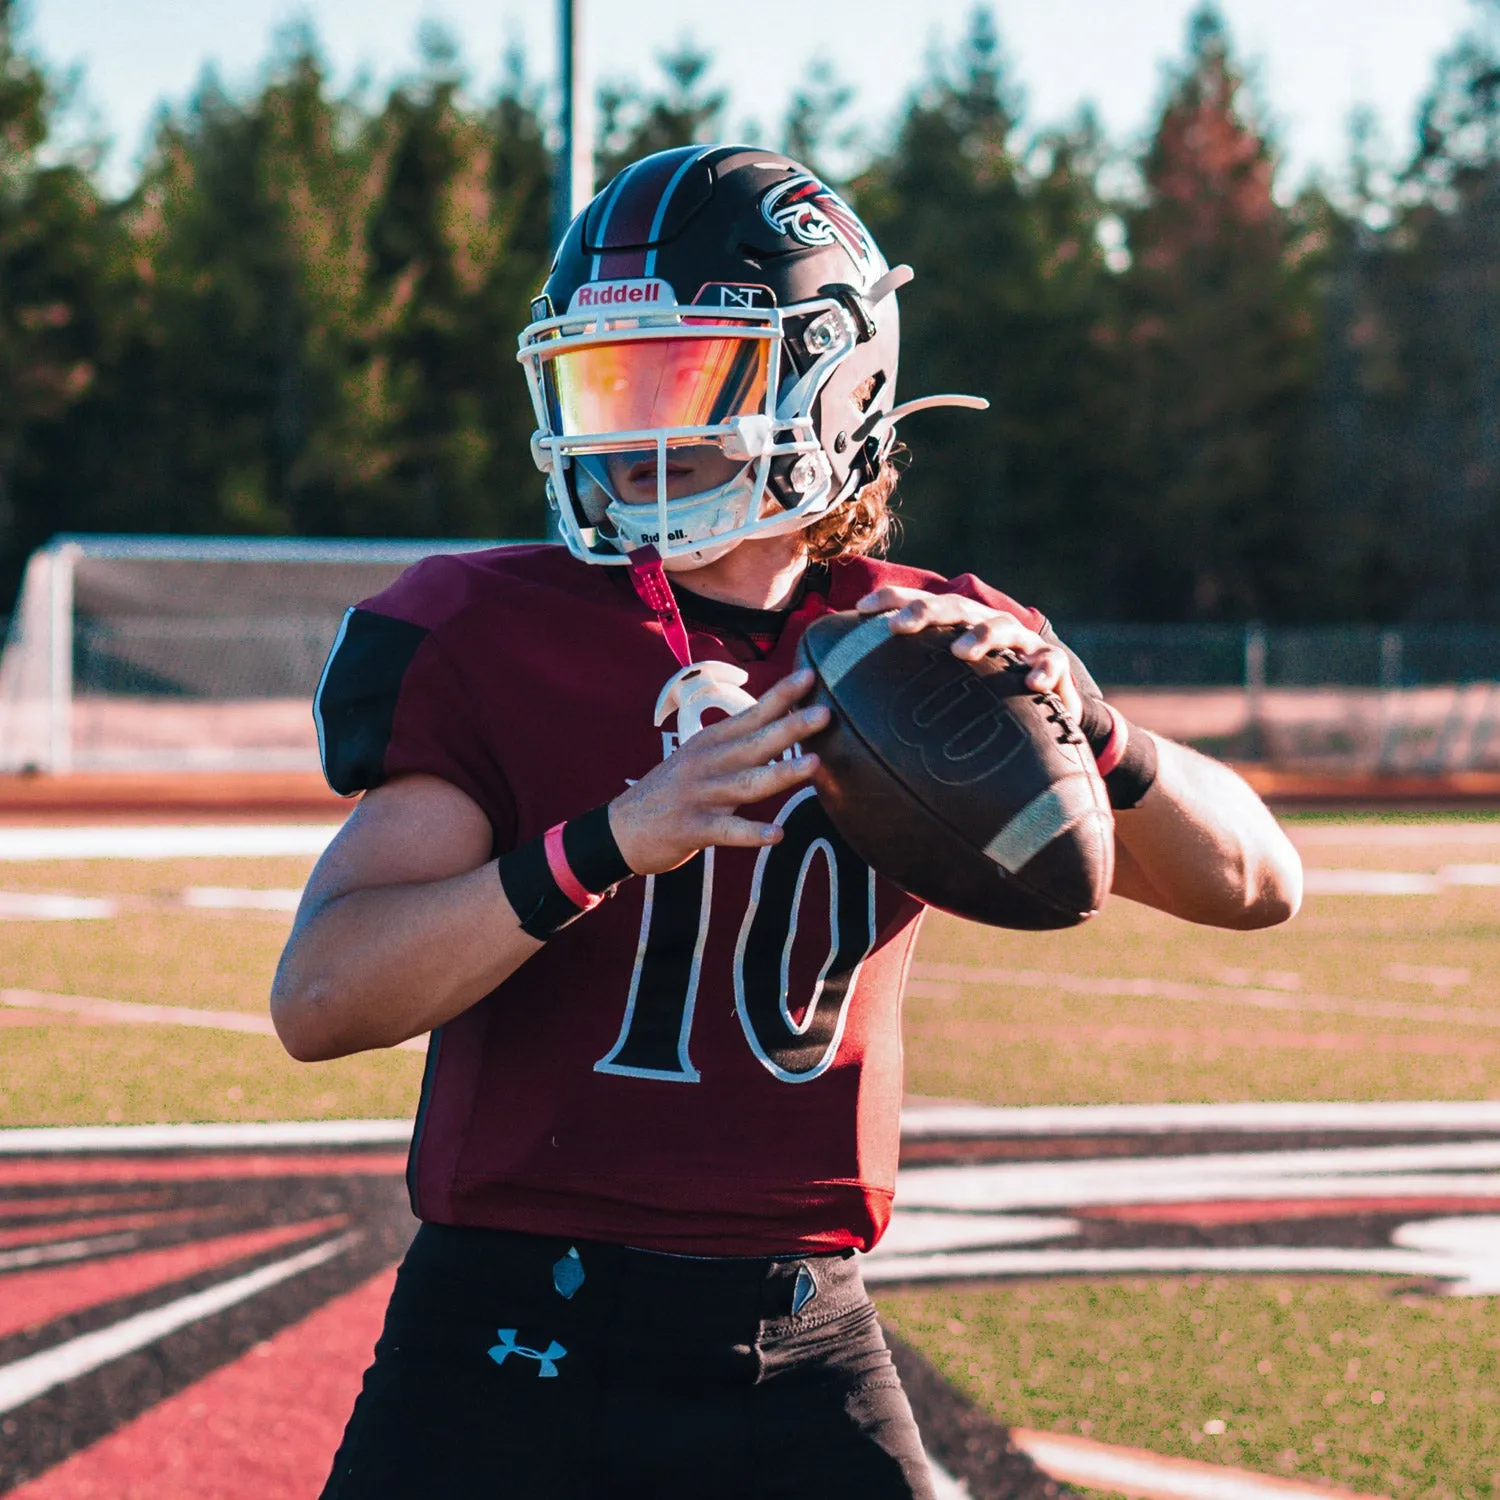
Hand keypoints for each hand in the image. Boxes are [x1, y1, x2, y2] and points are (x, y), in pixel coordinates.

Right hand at [609, 668, 828, 874]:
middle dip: (791, 727)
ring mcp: (700, 795)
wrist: (621, 829)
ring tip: (813, 764)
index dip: (782, 695)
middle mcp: (707, 763)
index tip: (811, 675)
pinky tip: (776, 834)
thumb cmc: (672, 792)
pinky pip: (727, 830)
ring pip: (747, 783)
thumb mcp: (699, 758)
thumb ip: (737, 745)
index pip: (752, 714)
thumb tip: (780, 726)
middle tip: (825, 713)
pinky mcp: (693, 828)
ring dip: (781, 774)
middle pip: (755, 743)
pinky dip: (751, 833)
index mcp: (711, 742)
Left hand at [856, 586, 1082, 721]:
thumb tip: (847, 714)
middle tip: (897, 626)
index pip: (921, 605)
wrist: (1041, 714)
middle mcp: (986, 626)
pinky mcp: (1051, 666)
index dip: (892, 600)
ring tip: (961, 652)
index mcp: (956, 627)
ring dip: (980, 636)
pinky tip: (1031, 684)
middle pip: (955, 608)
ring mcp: (1021, 644)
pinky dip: (1043, 669)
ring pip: (1001, 628)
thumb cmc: (980, 700)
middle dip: (925, 612)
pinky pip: (1051, 662)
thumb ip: (905, 691)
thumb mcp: (943, 690)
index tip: (862, 608)